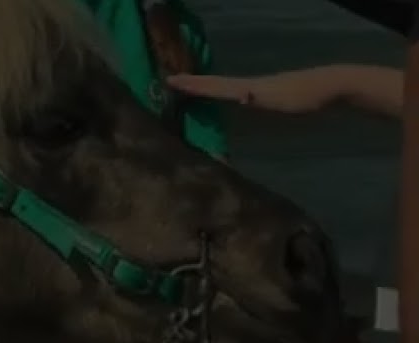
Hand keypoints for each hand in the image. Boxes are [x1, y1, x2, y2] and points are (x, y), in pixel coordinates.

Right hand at [165, 70, 339, 114]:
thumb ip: (257, 97)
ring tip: (191, 91)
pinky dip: (224, 96)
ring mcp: (259, 91)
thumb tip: (240, 95)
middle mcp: (249, 87)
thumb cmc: (305, 96)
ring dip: (208, 90)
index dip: (193, 85)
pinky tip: (226, 102)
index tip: (169, 80)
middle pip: (216, 85)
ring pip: (226, 90)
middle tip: (173, 82)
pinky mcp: (269, 98)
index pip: (214, 86)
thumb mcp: (279, 99)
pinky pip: (237, 96)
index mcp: (247, 87)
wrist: (333, 87)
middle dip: (195, 85)